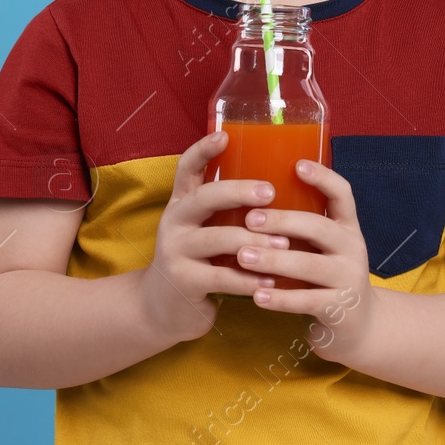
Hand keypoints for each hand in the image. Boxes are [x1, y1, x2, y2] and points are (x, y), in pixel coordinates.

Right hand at [137, 130, 294, 342]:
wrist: (159, 309)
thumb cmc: (195, 262)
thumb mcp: (201, 231)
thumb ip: (224, 213)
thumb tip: (278, 188)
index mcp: (182, 204)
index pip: (187, 168)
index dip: (203, 149)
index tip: (225, 135)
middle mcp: (175, 222)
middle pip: (205, 197)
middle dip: (239, 192)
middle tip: (270, 192)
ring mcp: (176, 252)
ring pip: (218, 239)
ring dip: (255, 241)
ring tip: (284, 245)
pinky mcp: (184, 282)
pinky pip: (221, 277)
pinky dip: (249, 280)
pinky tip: (271, 282)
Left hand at [235, 158, 376, 363]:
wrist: (358, 329)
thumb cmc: (326, 278)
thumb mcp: (323, 248)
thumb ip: (301, 227)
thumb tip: (251, 198)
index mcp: (347, 227)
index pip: (342, 194)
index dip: (323, 177)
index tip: (297, 164)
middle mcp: (352, 249)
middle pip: (319, 227)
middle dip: (283, 221)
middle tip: (249, 219)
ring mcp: (348, 279)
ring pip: (310, 265)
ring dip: (273, 260)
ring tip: (243, 256)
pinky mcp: (339, 309)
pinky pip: (306, 301)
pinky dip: (280, 299)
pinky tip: (256, 295)